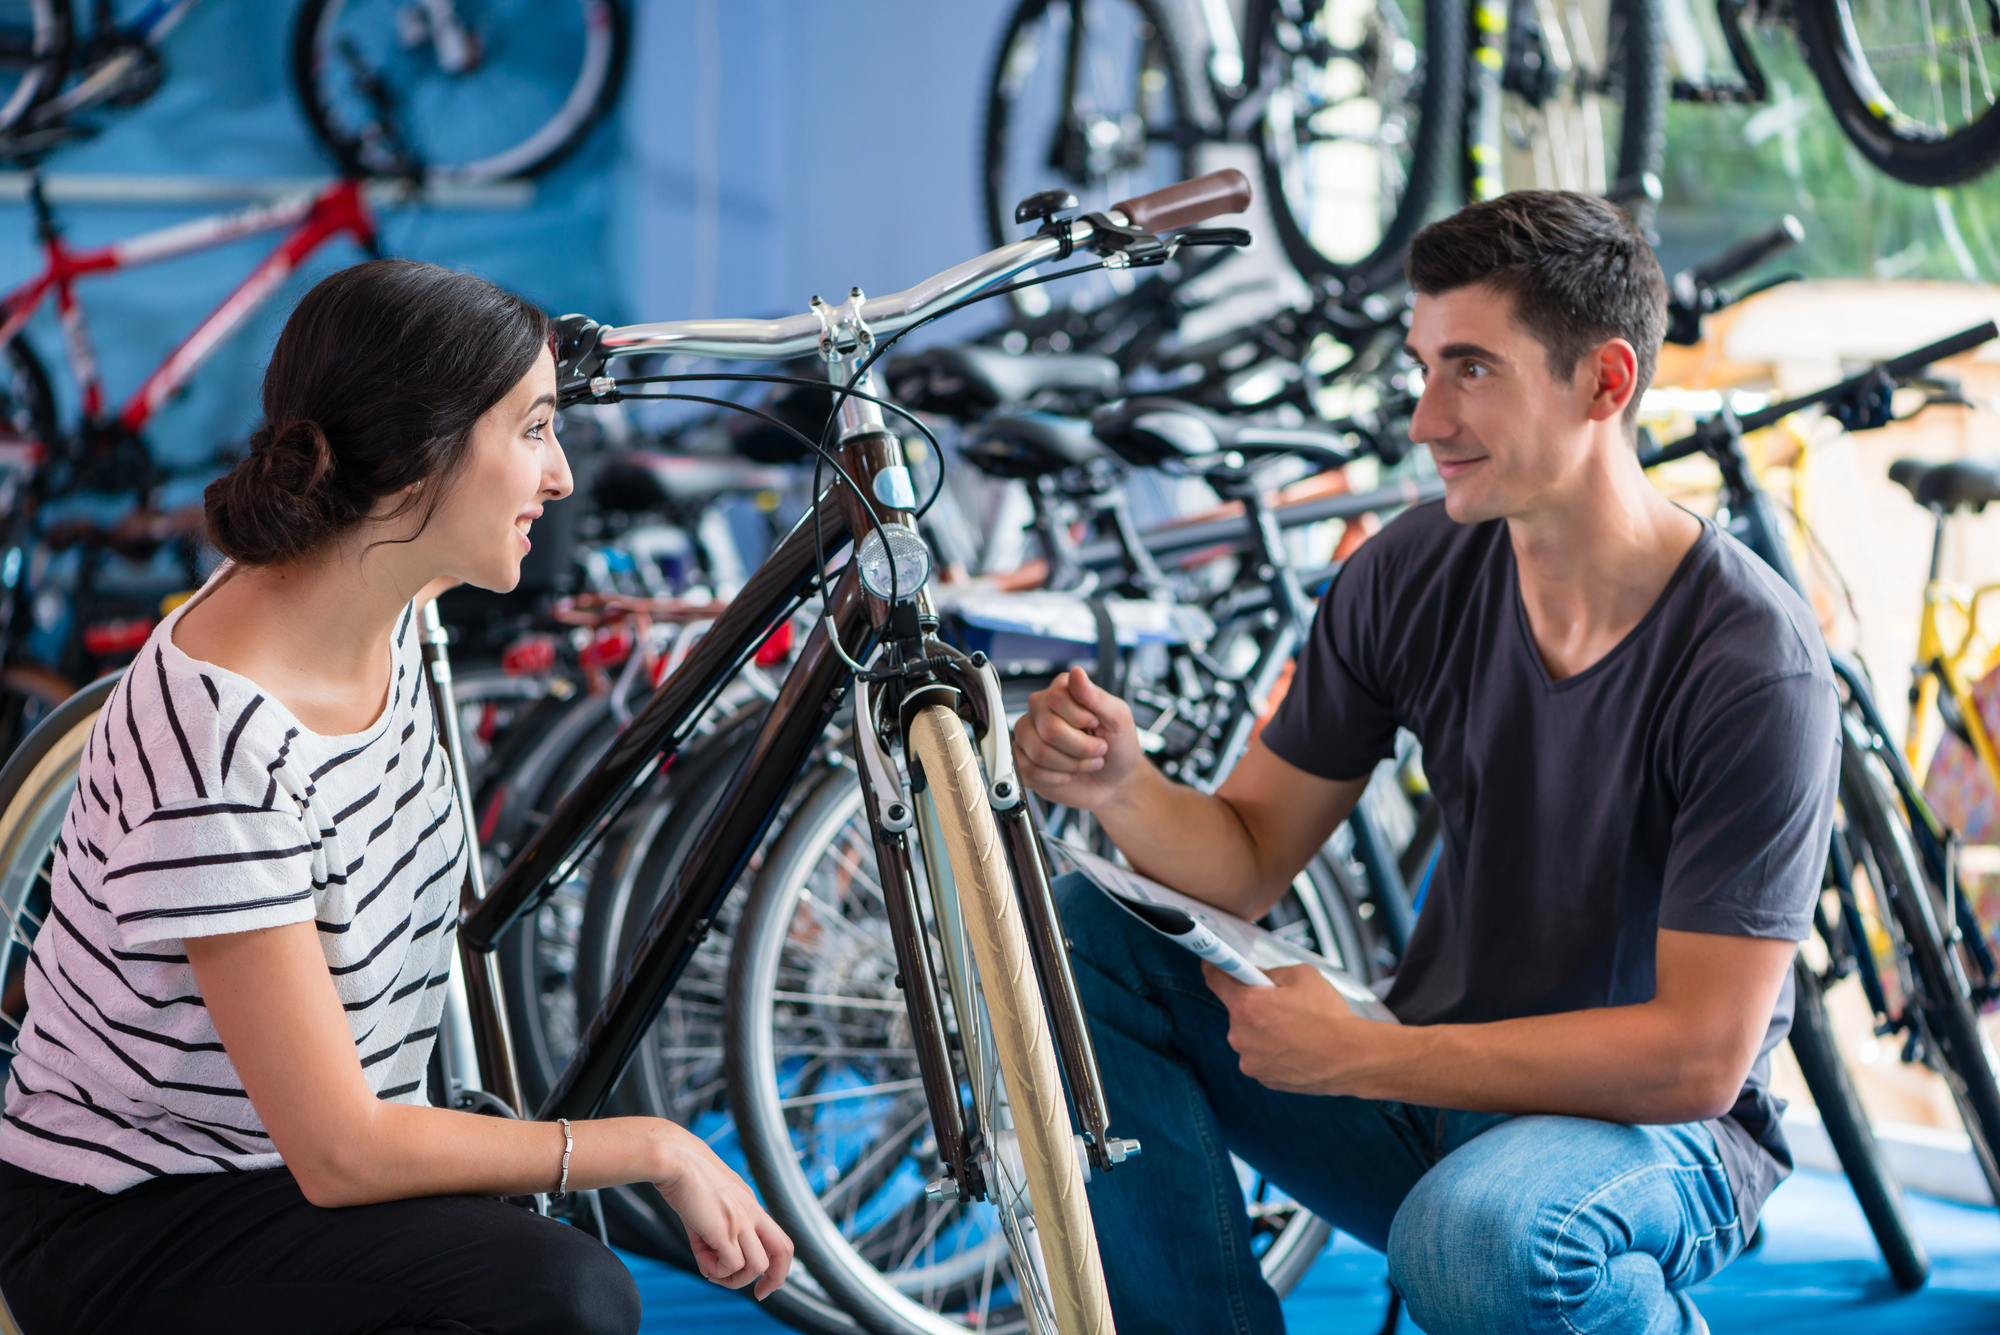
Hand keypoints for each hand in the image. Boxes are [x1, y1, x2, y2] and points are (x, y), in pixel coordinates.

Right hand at [654, 1124, 793, 1298]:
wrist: (675, 1160)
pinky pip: (732, 1265)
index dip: (777, 1265)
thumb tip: (712, 1267)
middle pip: (784, 1251)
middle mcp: (752, 1213)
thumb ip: (715, 1235)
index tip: (763, 1282)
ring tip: (711, 1268)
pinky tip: (701, 1257)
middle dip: (776, 1279)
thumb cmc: (686, 1177)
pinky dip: (717, 1270)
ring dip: (734, 1277)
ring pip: (757, 1265)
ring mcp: (741, 1221)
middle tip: (761, 1294)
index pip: (779, 1238)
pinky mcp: (725, 1229)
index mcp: (751, 1206)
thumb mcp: (708, 1206)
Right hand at [1012, 666, 1141, 810]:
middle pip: (1049, 728)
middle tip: (1097, 749)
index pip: (1056, 697)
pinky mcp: (1022, 760)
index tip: (1096, 724)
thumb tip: (1076, 672)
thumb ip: (1096, 696)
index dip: (1080, 718)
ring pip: (1039, 752)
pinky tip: (1067, 773)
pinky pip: (1029, 771)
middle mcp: (1040, 709)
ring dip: (1071, 764)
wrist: (1113, 780)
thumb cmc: (1117, 746)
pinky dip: (1056, 778)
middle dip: (1081, 747)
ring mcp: (1027, 734)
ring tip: (1083, 762)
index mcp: (1062, 691)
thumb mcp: (1119, 719)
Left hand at [1202, 962, 1383, 1096]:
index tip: (1214, 964)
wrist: (1352, 1057)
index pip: (1215, 978)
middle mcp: (1240, 1035)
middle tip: (1282, 1005)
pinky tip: (1296, 1047)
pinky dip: (1272, 1051)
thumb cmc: (1328, 1015)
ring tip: (1295, 1030)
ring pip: (1249, 1036)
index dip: (1215, 967)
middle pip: (1237, 1010)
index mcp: (1246, 1005)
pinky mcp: (1262, 1078)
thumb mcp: (1301, 975)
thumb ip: (1270, 973)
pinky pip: (1260, 1056)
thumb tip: (1255, 976)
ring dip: (1263, 1030)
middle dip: (1254, 1005)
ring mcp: (1249, 1060)